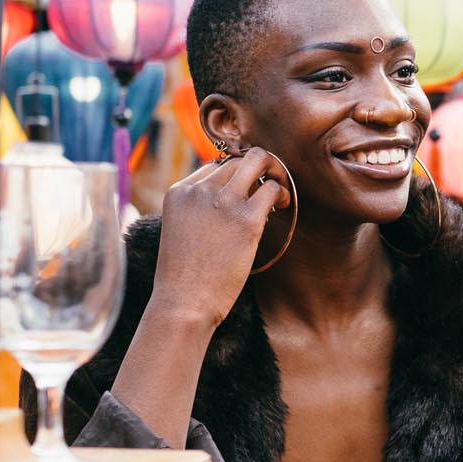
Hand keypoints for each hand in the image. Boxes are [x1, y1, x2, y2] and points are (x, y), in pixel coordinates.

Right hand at [148, 147, 291, 331]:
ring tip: (278, 194)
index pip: (214, 167)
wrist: (184, 302)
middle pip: (237, 159)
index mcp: (180, 192)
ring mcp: (223, 201)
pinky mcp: (246, 218)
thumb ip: (200, 209)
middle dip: (258, 168)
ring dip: (274, 172)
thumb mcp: (181, 230)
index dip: (234, 178)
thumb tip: (235, 196)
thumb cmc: (185, 276)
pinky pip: (272, 189)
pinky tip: (282, 207)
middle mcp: (200, 190)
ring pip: (257, 160)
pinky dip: (282, 193)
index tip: (244, 195)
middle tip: (268, 187)